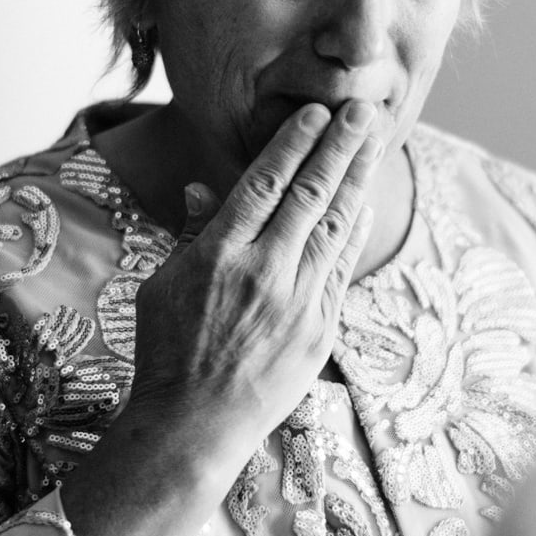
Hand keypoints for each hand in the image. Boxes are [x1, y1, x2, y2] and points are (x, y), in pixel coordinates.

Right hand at [125, 99, 382, 469]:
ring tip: (374, 142)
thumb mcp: (161, 285)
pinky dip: (353, 231)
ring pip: (335, 226)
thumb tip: (203, 186)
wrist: (194, 427)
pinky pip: (341, 267)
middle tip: (362, 109)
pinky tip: (364, 203)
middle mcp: (264, 274)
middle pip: (310, 196)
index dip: (293, 144)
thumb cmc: (167, 353)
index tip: (315, 112)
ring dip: (357, 179)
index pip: (263, 184)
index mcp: (218, 256)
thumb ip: (191, 233)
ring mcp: (298, 303)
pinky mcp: (320, 330)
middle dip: (339, 147)